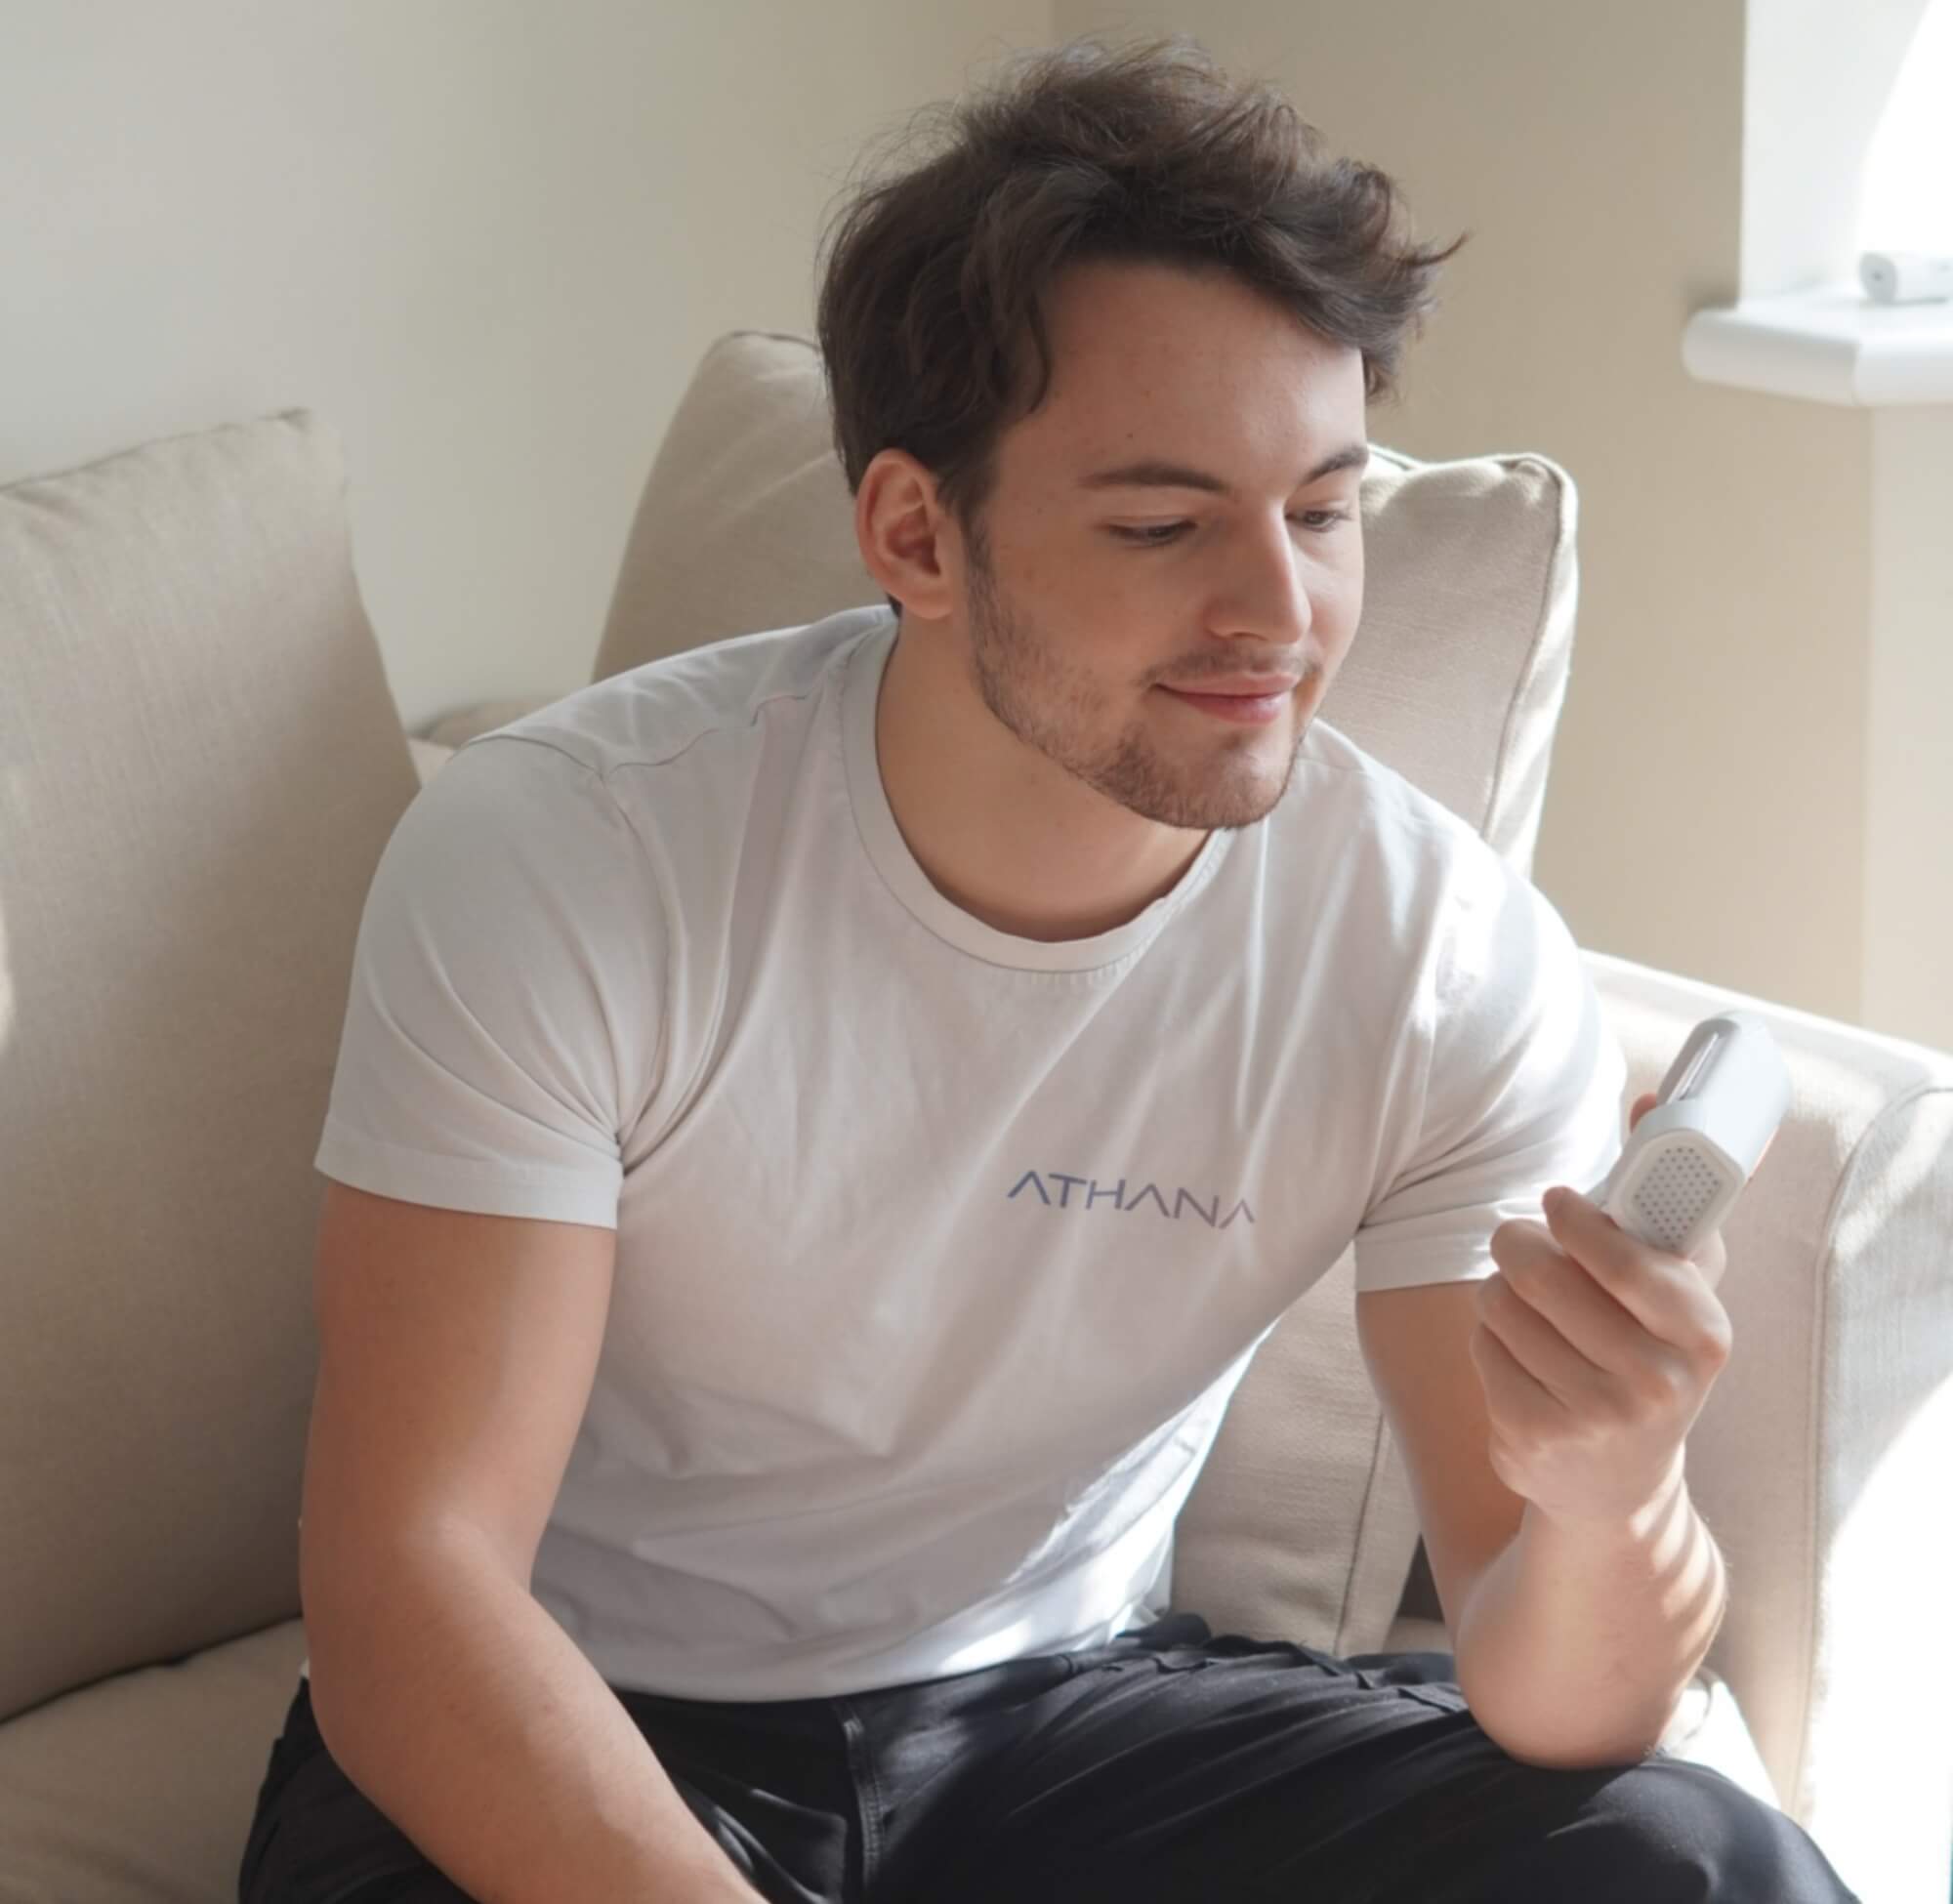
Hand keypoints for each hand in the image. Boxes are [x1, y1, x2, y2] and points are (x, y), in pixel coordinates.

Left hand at [1469, 1092, 1735, 1527]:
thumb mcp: (1679, 1289)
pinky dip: (1488, 1337)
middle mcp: (1657, 1384)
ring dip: (1501, 1292)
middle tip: (1519, 1241)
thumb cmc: (1648, 1353)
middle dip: (1518, 1244)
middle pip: (1543, 1274)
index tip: (1558, 1202)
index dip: (1579, 1222)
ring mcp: (1593, 1418)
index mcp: (1704, 1335)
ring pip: (1502, 1304)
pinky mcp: (1532, 1438)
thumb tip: (1648, 1094)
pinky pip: (1482, 1346)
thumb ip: (1667, 1195)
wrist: (1617, 1483)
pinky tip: (1519, 1356)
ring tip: (1528, 1308)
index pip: (1628, 1261)